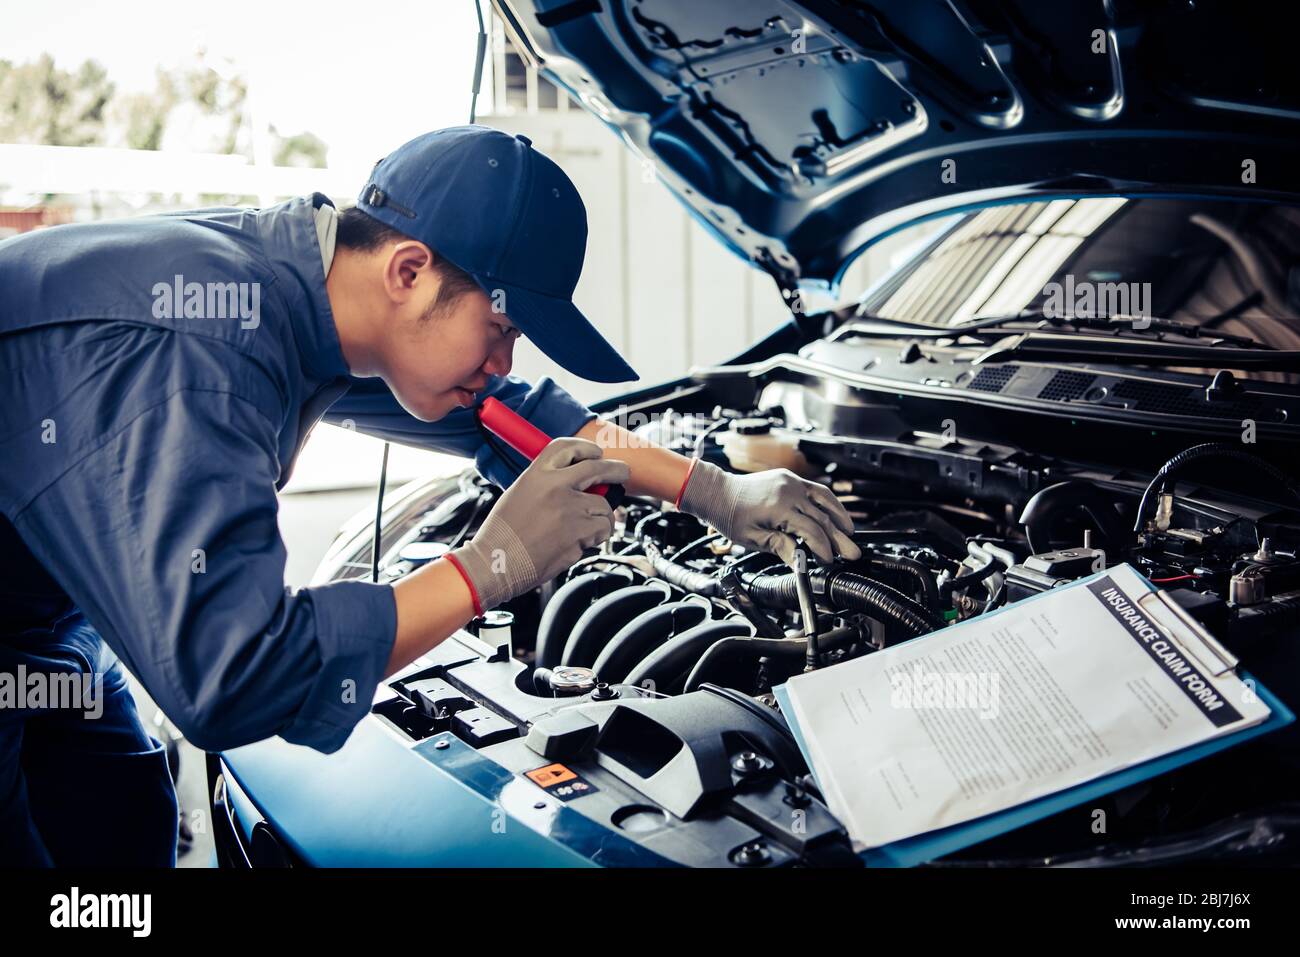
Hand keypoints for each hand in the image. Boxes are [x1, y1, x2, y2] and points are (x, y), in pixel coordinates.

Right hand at [449, 437, 629, 610]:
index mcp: (536, 474)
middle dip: (616, 470)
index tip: (596, 453)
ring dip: (601, 518)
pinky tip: (579, 543)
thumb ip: (545, 485)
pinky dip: (597, 536)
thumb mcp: (518, 496)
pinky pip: (603, 529)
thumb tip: (574, 484)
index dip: (586, 448)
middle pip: (598, 468)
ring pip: (604, 506)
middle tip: (622, 473)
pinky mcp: (579, 530)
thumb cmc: (502, 536)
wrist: (496, 564)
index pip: (566, 447)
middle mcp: (554, 486)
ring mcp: (569, 507)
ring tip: (582, 530)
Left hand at [677, 459, 861, 565]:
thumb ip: (781, 548)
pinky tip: (836, 514)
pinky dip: (829, 502)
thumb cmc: (730, 516)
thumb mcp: (753, 539)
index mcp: (779, 508)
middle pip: (822, 518)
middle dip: (838, 539)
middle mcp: (789, 492)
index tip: (829, 561)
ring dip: (840, 518)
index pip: (811, 531)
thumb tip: (801, 562)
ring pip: (824, 501)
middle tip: (853, 554)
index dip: (823, 549)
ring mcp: (791, 482)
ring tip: (851, 534)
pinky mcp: (791, 478)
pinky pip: (816, 490)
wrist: (718, 492)